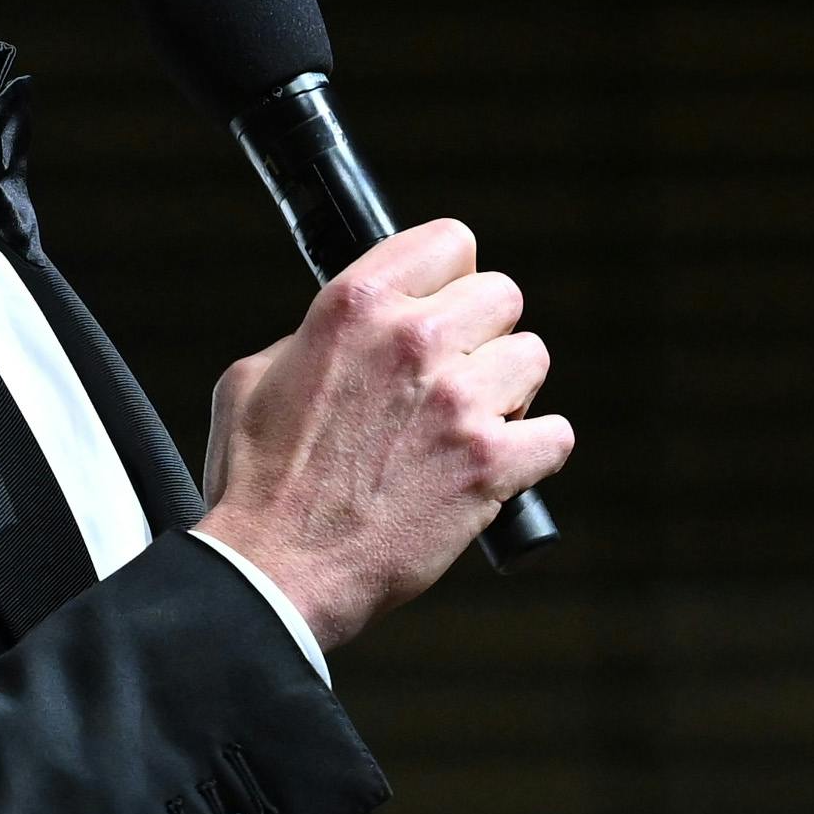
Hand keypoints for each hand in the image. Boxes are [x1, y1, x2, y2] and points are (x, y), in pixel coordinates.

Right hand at [196, 217, 565, 649]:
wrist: (274, 571)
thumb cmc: (258, 481)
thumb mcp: (257, 376)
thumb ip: (316, 335)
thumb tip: (361, 330)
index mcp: (355, 305)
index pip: (451, 241)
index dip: (451, 278)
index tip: (444, 310)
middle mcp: (413, 339)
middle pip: (502, 296)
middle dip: (483, 336)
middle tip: (455, 380)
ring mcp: (458, 400)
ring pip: (533, 359)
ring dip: (509, 392)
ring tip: (469, 427)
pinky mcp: (489, 464)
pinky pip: (556, 435)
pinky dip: (534, 455)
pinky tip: (497, 470)